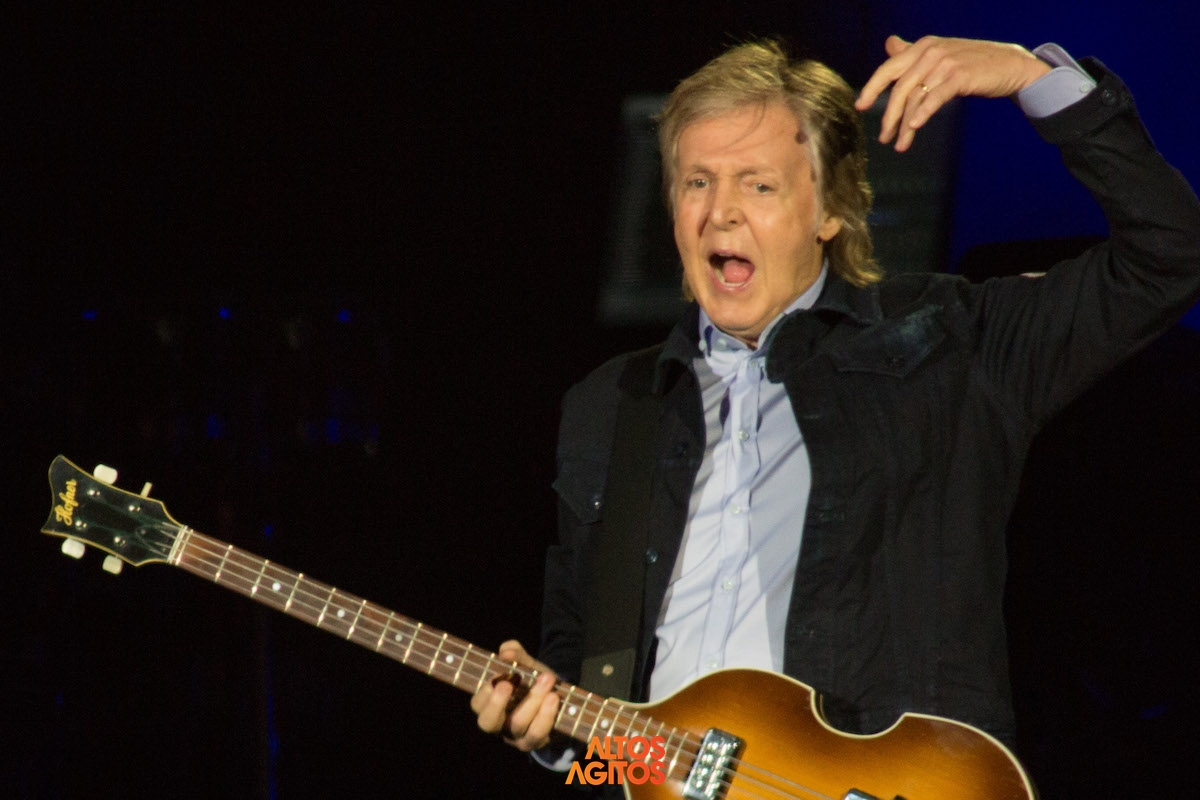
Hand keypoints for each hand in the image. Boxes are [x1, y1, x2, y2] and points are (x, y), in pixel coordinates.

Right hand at [470, 639, 560, 751]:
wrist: (560, 700)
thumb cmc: (534, 681)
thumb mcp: (525, 665)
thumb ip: (516, 654)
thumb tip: (506, 652)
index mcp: (490, 706)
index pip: (477, 704)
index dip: (484, 692)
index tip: (498, 675)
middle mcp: (500, 725)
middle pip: (488, 722)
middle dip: (496, 703)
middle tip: (507, 684)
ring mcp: (517, 737)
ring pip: (517, 725)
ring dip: (532, 700)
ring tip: (546, 679)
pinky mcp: (537, 742)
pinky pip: (538, 733)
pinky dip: (546, 714)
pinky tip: (554, 697)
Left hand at [855, 35, 1051, 151]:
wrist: (1010, 65)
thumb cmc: (972, 63)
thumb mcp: (940, 54)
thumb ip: (912, 53)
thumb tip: (889, 44)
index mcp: (922, 47)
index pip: (889, 68)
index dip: (872, 87)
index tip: (860, 106)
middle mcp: (930, 52)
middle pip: (899, 87)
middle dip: (889, 115)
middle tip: (883, 137)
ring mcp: (945, 63)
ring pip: (915, 98)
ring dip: (904, 125)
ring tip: (899, 144)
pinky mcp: (960, 76)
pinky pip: (934, 97)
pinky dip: (922, 113)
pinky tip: (913, 127)